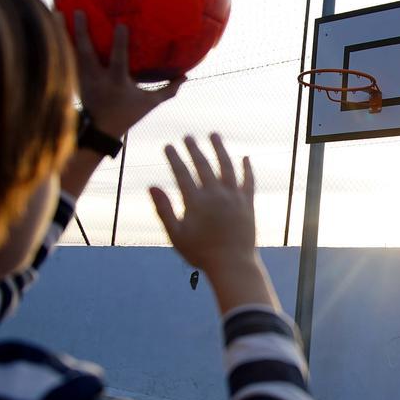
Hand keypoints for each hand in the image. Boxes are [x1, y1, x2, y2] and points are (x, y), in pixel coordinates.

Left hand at [63, 10, 182, 137]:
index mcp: (116, 82)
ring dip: (63, 33)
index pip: (118, 60)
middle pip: (87, 53)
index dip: (119, 43)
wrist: (100, 131)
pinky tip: (53, 27)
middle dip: (82, 32)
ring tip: (57, 11)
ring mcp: (83, 79)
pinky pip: (66, 57)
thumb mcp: (150, 103)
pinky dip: (60, 43)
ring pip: (71, 53)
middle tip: (77, 10)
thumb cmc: (127, 114)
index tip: (120, 24)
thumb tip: (187, 75)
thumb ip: (168, 89)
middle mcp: (97, 79)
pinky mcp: (75, 79)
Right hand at [149, 134, 257, 273]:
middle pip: (203, 165)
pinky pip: (248, 181)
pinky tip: (245, 157)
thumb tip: (151, 186)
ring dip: (220, 149)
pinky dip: (247, 168)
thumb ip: (164, 209)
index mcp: (196, 201)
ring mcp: (234, 197)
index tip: (168, 146)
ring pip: (226, 166)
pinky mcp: (248, 203)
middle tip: (188, 137)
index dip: (174, 158)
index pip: (182, 173)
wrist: (232, 264)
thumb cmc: (201, 253)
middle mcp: (215, 194)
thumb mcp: (176, 234)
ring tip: (214, 135)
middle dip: (194, 149)